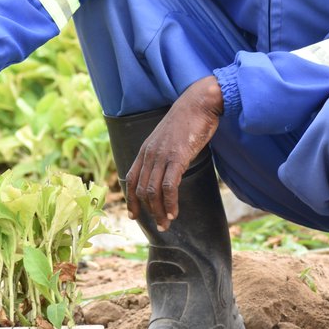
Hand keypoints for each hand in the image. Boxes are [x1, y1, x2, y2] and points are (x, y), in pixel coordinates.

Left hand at [125, 76, 223, 231]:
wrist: (198, 103)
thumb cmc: (187, 121)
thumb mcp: (168, 139)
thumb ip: (163, 154)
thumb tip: (166, 171)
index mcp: (145, 150)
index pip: (131, 179)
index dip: (130, 200)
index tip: (133, 216)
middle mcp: (149, 154)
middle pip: (141, 190)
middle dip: (148, 211)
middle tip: (160, 226)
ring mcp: (162, 155)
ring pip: (153, 191)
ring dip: (159, 211)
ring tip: (166, 224)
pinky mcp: (177, 157)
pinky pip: (169, 186)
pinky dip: (170, 202)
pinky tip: (174, 212)